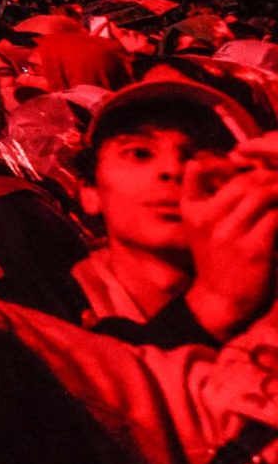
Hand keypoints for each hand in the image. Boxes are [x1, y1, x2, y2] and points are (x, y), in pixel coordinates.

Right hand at [184, 149, 277, 338]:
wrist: (220, 300)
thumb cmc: (213, 258)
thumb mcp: (195, 225)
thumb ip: (194, 193)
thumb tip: (196, 163)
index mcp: (194, 211)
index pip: (219, 174)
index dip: (247, 169)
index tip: (263, 170)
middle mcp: (210, 220)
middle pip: (246, 183)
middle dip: (270, 178)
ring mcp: (231, 235)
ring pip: (262, 197)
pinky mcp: (254, 250)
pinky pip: (275, 219)